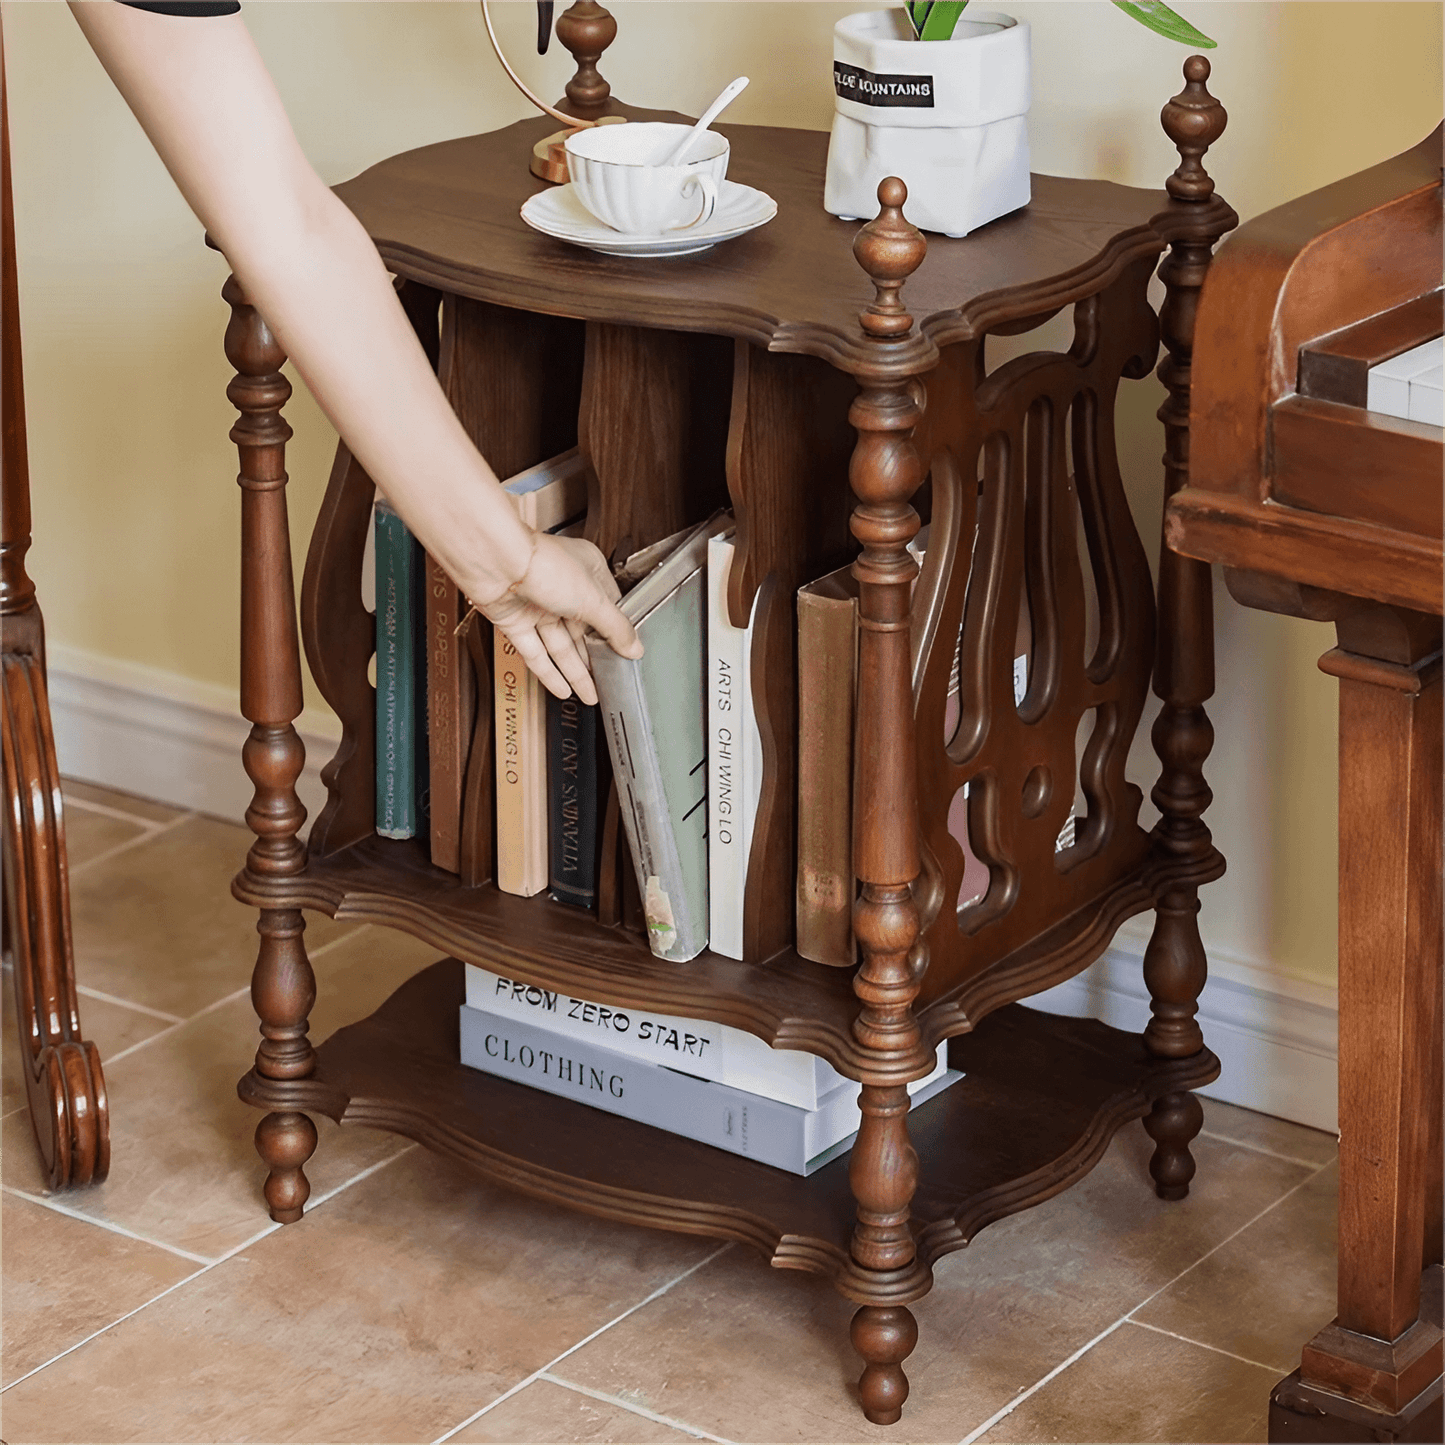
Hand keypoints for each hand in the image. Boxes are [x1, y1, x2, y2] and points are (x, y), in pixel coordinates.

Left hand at [476, 532, 641, 705]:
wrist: (496, 563)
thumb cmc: (542, 564)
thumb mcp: (593, 599)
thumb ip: (615, 628)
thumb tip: (634, 647)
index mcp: (586, 572)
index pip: (607, 608)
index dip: (615, 632)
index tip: (625, 654)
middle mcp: (561, 588)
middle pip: (582, 631)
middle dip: (594, 659)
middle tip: (608, 681)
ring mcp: (537, 606)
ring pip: (559, 646)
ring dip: (574, 672)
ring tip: (590, 694)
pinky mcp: (515, 622)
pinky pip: (535, 653)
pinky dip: (548, 673)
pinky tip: (562, 689)